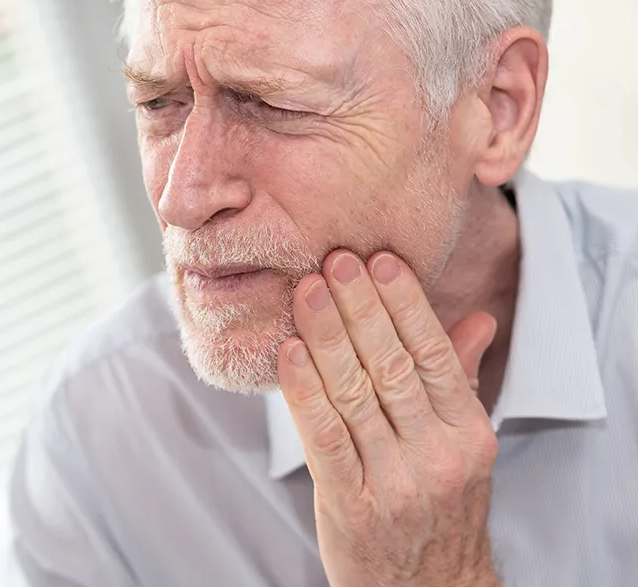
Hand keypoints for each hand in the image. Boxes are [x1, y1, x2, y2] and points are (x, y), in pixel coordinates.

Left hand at [277, 250, 499, 586]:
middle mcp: (437, 457)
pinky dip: (305, 392)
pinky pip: (325, 439)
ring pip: (354, 395)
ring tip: (307, 291)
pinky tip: (290, 351)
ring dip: (327, 337)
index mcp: (468, 433)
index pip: (434, 354)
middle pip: (392, 366)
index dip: (405, 304)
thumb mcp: (463, 442)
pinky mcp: (352, 507)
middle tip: (336, 260)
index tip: (380, 261)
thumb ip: (460, 376)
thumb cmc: (440, 504)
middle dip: (361, 308)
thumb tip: (478, 318)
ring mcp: (395, 484)